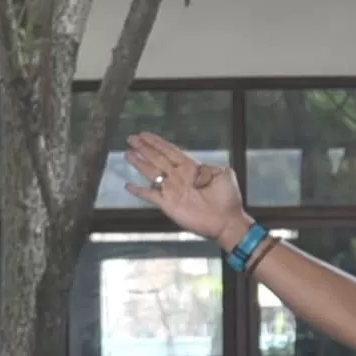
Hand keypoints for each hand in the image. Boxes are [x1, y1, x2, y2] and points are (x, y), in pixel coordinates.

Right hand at [121, 131, 250, 244]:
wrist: (226, 221)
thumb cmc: (227, 198)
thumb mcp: (223, 174)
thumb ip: (208, 167)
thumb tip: (198, 165)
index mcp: (190, 167)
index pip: (170, 151)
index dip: (157, 142)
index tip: (144, 134)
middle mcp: (178, 176)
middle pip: (157, 158)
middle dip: (144, 148)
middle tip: (131, 138)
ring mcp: (172, 189)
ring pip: (151, 172)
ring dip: (140, 163)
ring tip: (128, 153)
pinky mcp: (168, 204)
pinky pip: (150, 195)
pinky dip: (139, 191)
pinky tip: (129, 186)